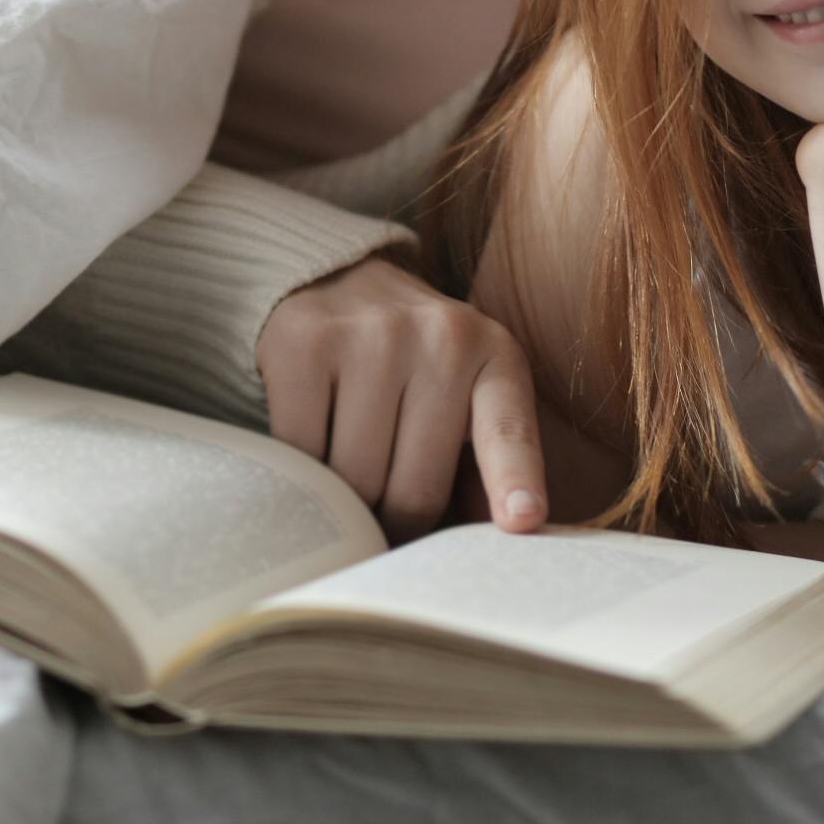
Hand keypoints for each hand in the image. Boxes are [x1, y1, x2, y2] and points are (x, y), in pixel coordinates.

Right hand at [256, 255, 549, 541]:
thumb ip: (481, 468)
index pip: (508, 431)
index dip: (514, 480)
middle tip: (385, 519)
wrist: (337, 278)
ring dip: (346, 501)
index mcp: (496, 357)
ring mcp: (371, 336)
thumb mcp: (465, 397)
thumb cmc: (411, 364)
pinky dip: (301, 469)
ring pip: (354, 479)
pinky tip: (311, 444)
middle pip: (415, 490)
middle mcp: (442, 339)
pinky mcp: (306, 343)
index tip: (522, 521)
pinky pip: (301, 451)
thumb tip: (485, 545)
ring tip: (348, 476)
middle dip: (396, 524)